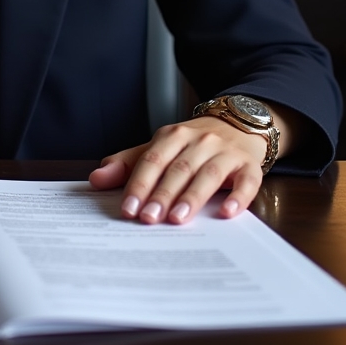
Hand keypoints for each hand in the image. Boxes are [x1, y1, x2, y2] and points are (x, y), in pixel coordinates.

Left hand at [88, 117, 267, 223]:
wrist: (237, 125)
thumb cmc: (191, 145)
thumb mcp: (159, 148)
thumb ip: (128, 164)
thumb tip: (96, 179)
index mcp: (172, 135)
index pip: (152, 160)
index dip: (139, 184)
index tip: (128, 209)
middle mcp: (199, 141)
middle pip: (178, 169)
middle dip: (162, 194)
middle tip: (148, 218)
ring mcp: (225, 152)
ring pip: (208, 174)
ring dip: (191, 197)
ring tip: (177, 219)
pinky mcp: (249, 165)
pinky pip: (246, 181)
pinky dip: (238, 197)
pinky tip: (227, 213)